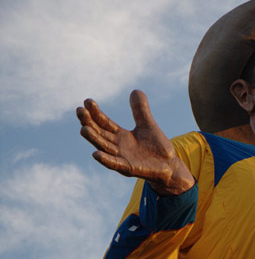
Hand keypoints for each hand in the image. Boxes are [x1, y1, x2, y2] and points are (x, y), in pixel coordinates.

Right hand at [77, 90, 194, 195]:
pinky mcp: (129, 168)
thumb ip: (140, 110)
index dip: (95, 113)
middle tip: (80, 110)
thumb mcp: (148, 124)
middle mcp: (117, 146)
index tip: (87, 101)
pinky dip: (106, 160)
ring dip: (94, 139)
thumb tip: (135, 90)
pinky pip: (115, 164)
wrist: (170, 166)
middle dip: (89, 123)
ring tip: (83, 129)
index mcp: (120, 136)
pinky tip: (96, 154)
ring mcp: (122, 158)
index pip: (104, 123)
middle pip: (99, 133)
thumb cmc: (157, 147)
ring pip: (104, 147)